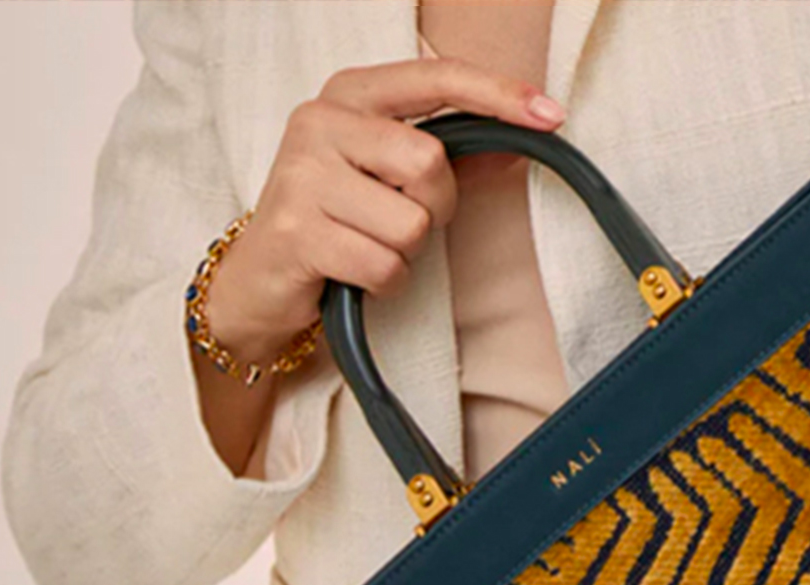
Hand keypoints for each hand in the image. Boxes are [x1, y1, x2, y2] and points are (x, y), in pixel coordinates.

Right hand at [209, 58, 566, 356]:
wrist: (258, 278)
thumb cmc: (337, 218)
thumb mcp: (387, 174)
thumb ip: (450, 155)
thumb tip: (524, 143)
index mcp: (348, 94)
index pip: (436, 78)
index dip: (499, 94)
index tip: (552, 114)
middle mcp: (319, 121)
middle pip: (429, 163)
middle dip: (435, 206)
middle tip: (397, 217)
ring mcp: (301, 175)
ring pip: (411, 223)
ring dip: (406, 251)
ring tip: (366, 243)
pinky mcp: (296, 232)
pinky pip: (386, 265)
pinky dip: (385, 281)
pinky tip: (353, 271)